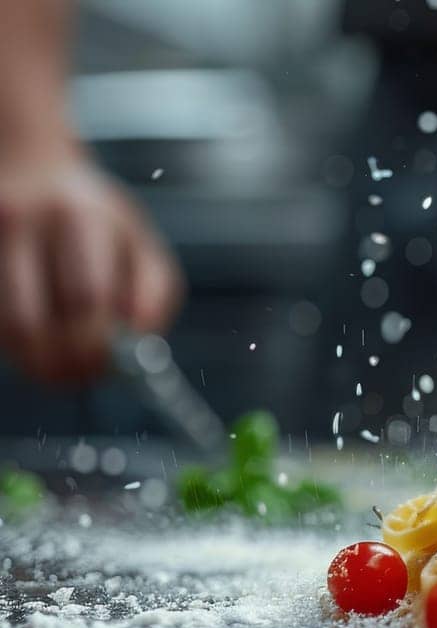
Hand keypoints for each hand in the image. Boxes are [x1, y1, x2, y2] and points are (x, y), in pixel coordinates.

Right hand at [0, 148, 181, 383]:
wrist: (32, 174)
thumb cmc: (95, 221)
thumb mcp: (139, 244)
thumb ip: (153, 294)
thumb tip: (140, 342)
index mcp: (79, 217)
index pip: (86, 296)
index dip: (97, 344)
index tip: (109, 368)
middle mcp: (22, 221)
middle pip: (32, 318)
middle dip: (61, 362)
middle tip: (79, 377)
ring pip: (4, 326)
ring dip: (32, 362)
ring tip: (56, 370)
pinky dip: (14, 344)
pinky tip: (34, 343)